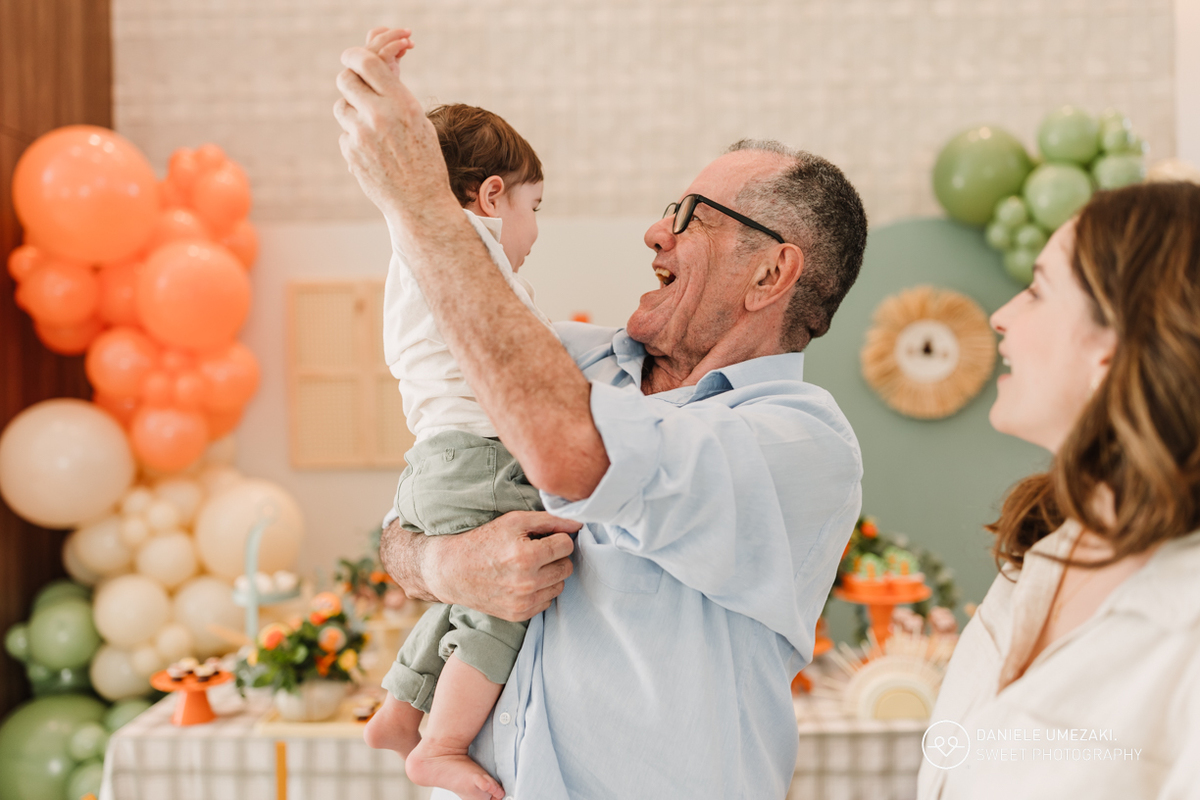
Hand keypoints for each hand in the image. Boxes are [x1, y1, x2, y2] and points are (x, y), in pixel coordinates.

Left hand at [333, 29, 457, 228]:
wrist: (421, 204)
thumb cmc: (426, 161)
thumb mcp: (420, 122)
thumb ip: (395, 97)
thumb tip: (375, 72)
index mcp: (403, 104)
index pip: (367, 62)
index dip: (355, 55)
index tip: (351, 56)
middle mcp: (380, 116)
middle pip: (346, 79)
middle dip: (350, 80)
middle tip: (357, 86)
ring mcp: (362, 136)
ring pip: (341, 107)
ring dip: (352, 110)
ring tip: (371, 127)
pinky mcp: (350, 153)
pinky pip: (344, 134)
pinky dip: (355, 139)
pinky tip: (374, 153)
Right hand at [383, 511, 579, 621]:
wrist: (452, 571)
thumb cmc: (484, 540)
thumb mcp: (514, 521)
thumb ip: (550, 520)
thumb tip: (580, 523)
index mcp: (526, 557)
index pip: (567, 545)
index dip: (558, 538)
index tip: (545, 537)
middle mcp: (526, 583)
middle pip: (567, 567)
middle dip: (556, 557)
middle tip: (537, 551)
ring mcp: (523, 602)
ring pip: (559, 586)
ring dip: (550, 575)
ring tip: (529, 566)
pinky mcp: (519, 615)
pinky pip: (547, 602)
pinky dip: (540, 591)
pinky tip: (522, 581)